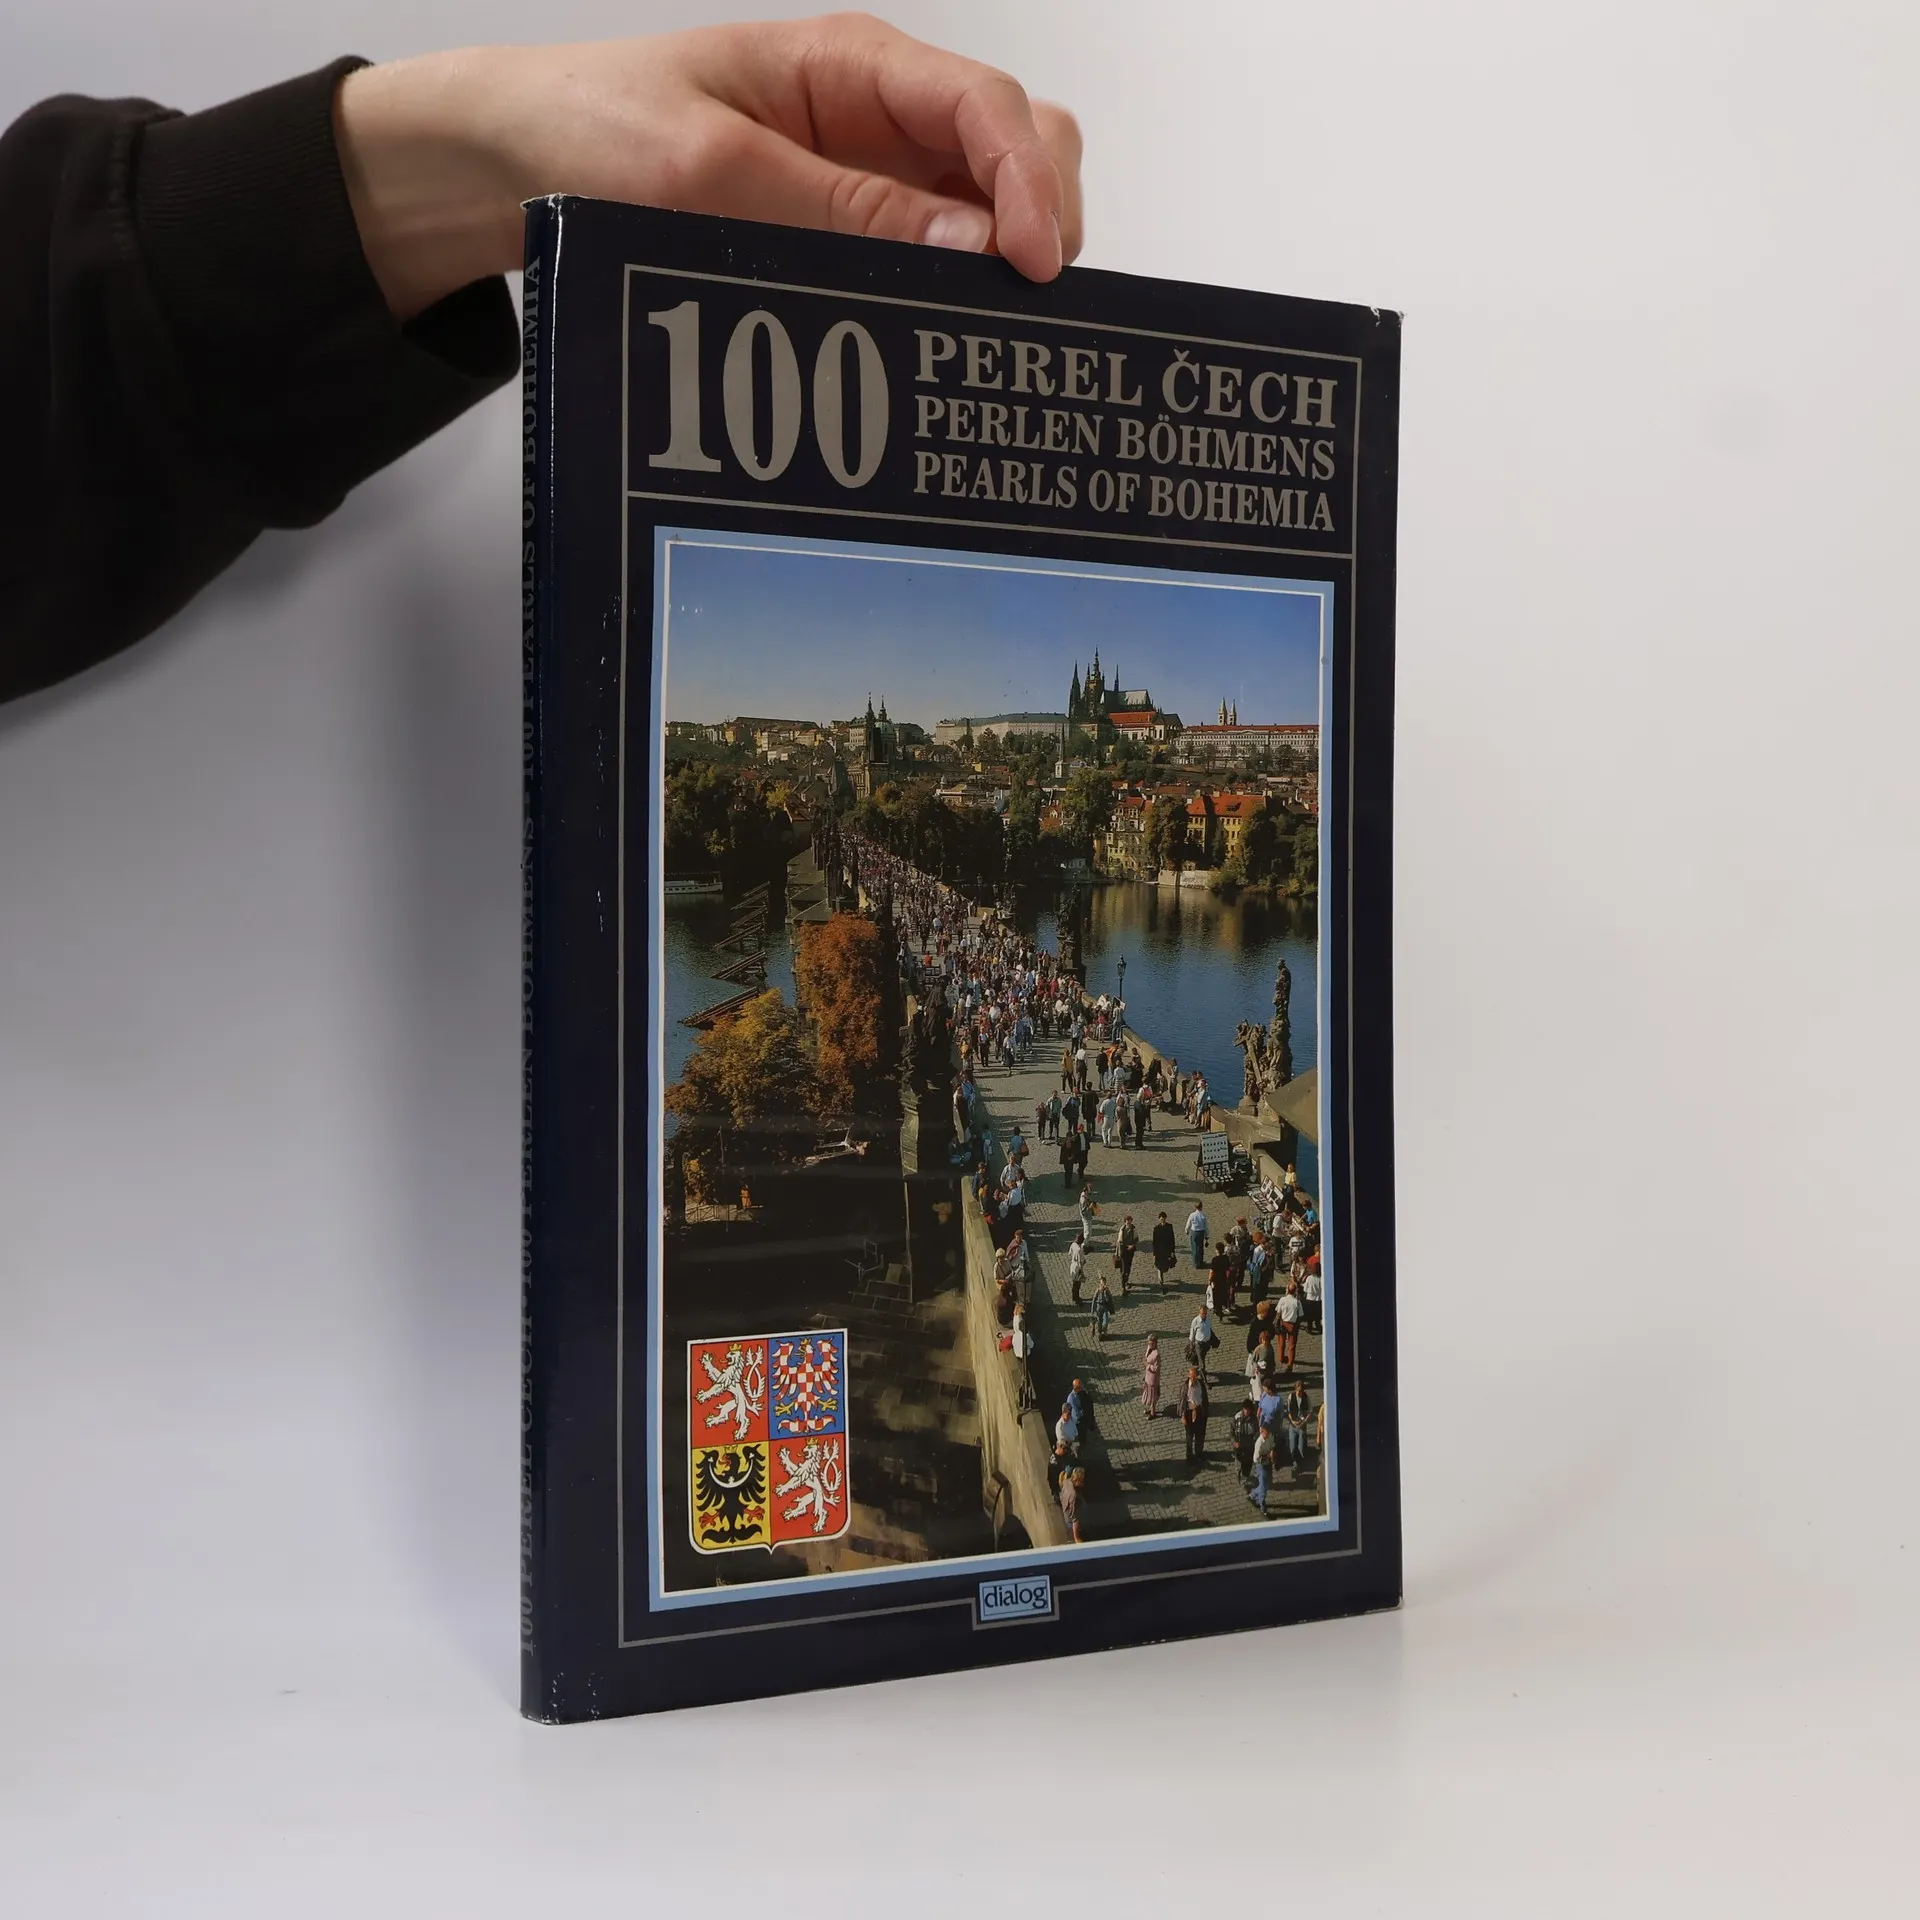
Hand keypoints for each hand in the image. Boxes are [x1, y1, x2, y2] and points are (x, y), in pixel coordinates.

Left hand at [335, 13, 1083, 319]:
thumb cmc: (595, 127)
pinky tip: (938, 338)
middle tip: (1020, 308)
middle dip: (1038, 219)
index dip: (1028, 183)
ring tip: (982, 334)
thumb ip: (841, 212)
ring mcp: (872, 176)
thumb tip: (968, 247)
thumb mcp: (710, 172)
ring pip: (990, 207)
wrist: (518, 156)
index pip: (986, 106)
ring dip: (1003, 265)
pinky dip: (955, 296)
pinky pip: (933, 257)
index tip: (1034, 265)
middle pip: (1018, 145)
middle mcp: (880, 115)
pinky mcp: (851, 232)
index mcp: (852, 64)